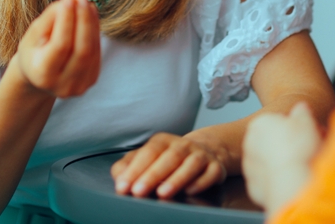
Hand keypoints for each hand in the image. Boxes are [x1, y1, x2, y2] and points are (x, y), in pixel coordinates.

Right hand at [12, 0, 100, 98]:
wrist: (39, 77)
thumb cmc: (33, 51)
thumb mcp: (33, 34)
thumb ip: (49, 18)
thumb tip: (70, 0)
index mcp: (43, 75)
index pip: (60, 45)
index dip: (66, 20)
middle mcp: (63, 85)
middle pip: (82, 50)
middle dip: (83, 20)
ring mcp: (79, 86)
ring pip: (92, 50)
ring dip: (91, 23)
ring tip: (86, 3)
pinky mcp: (91, 80)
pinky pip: (97, 52)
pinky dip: (95, 31)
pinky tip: (90, 14)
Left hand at [111, 132, 227, 198]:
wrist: (206, 151)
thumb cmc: (169, 158)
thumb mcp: (148, 158)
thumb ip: (129, 166)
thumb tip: (118, 176)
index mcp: (162, 141)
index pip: (147, 153)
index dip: (134, 169)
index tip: (123, 186)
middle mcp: (182, 145)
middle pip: (168, 157)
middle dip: (152, 175)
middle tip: (138, 191)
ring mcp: (201, 155)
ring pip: (190, 164)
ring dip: (176, 179)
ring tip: (162, 193)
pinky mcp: (216, 167)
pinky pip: (211, 173)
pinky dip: (201, 182)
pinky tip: (190, 190)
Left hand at [242, 103, 320, 212]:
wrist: (292, 180)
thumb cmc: (298, 148)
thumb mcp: (306, 121)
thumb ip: (301, 112)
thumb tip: (301, 107)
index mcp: (259, 123)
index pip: (276, 122)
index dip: (294, 128)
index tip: (306, 134)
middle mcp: (249, 143)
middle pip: (271, 142)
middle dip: (287, 145)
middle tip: (307, 150)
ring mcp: (249, 167)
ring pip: (268, 162)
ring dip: (281, 163)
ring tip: (301, 166)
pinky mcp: (253, 187)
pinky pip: (268, 181)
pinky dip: (278, 181)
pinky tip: (291, 180)